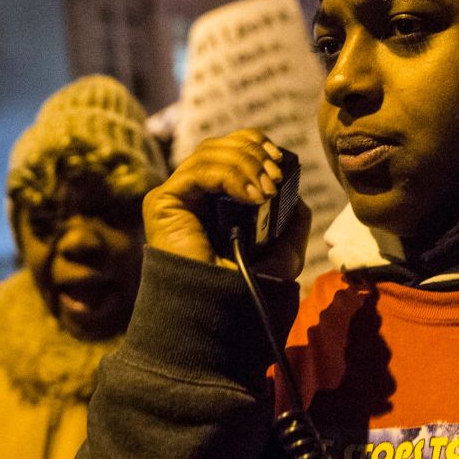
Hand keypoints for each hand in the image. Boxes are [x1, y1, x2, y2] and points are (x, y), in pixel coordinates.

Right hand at [143, 130, 311, 279]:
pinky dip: (229, 174)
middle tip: (274, 176)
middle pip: (220, 145)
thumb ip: (291, 222)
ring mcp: (178, 197)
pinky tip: (251, 196)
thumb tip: (296, 195)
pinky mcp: (163, 202)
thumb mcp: (283, 253)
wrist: (222, 312)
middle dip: (253, 152)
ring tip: (265, 191)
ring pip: (209, 153)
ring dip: (245, 164)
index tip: (279, 160)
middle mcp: (195, 195)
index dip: (255, 146)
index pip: (231, 152)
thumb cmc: (249, 289)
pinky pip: (197, 171)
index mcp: (219, 200)